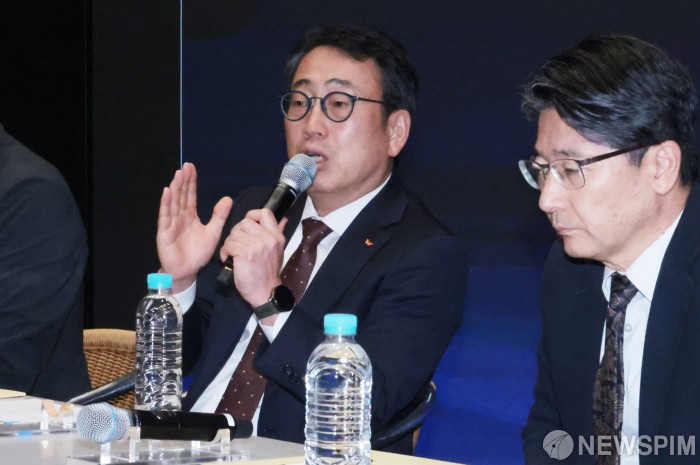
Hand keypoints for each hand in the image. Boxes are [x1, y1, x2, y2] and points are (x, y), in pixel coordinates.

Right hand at [157, 162, 232, 291]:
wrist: (187, 271)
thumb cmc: (198, 253)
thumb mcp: (213, 232)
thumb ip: (219, 216)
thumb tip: (228, 199)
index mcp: (190, 216)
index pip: (190, 195)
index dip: (191, 182)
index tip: (192, 168)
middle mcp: (179, 217)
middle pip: (181, 196)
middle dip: (183, 181)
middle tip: (185, 166)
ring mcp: (171, 224)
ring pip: (173, 203)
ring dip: (175, 188)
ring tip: (177, 175)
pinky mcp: (165, 233)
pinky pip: (165, 216)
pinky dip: (165, 204)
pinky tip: (166, 192)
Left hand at [219, 209, 286, 307]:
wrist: (265, 292)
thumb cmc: (267, 272)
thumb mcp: (277, 251)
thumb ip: (278, 233)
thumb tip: (284, 219)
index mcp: (276, 236)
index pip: (265, 213)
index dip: (252, 215)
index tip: (247, 226)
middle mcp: (268, 239)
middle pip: (244, 223)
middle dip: (236, 233)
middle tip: (237, 244)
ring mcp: (257, 247)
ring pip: (233, 234)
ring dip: (229, 244)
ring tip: (232, 254)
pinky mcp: (245, 255)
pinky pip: (228, 245)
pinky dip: (224, 253)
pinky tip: (229, 260)